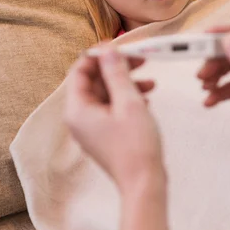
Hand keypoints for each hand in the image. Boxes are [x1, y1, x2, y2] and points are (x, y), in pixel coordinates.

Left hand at [65, 47, 164, 192]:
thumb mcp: (129, 102)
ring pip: (107, 94)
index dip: (99, 55)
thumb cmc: (136, 146)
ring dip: (127, 83)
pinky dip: (129, 99)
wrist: (144, 183)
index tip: (120, 45)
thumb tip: (108, 50)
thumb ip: (117, 73)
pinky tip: (148, 98)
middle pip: (94, 81)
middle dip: (118, 68)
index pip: (80, 70)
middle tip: (141, 59)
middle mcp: (80, 118)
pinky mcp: (106, 135)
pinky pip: (113, 109)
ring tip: (151, 81)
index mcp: (78, 109)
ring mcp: (93, 128)